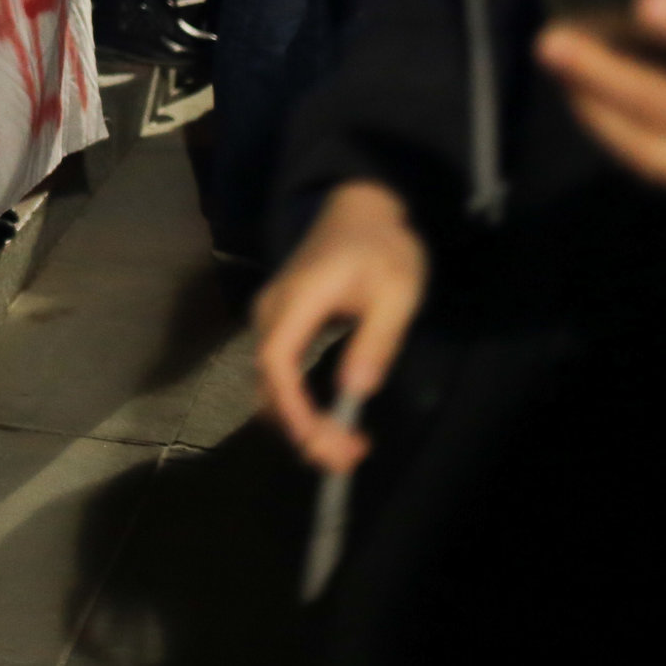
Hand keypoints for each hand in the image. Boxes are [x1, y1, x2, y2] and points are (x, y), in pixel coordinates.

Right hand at [255, 180, 428, 474]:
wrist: (358, 207)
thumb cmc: (382, 246)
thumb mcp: (397, 291)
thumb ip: (376, 339)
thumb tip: (356, 391)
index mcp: (299, 298)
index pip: (277, 360)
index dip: (294, 406)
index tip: (324, 441)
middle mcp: (272, 310)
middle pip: (268, 380)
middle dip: (301, 428)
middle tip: (347, 458)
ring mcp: (272, 317)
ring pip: (270, 382)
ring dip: (300, 422)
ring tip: (344, 449)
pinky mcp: (281, 325)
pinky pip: (279, 373)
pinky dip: (298, 406)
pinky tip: (329, 422)